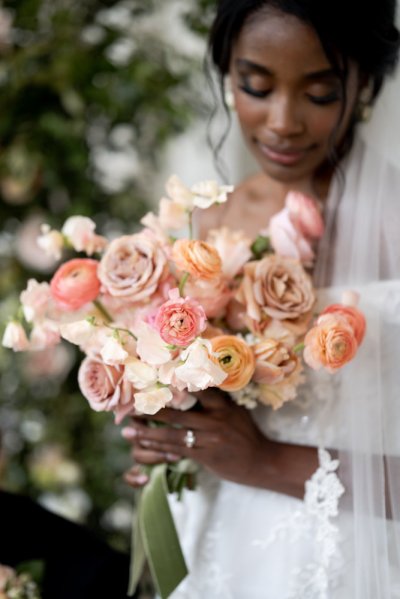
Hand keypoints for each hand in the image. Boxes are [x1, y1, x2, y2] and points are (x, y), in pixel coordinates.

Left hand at [122, 388, 270, 487]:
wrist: (261, 462)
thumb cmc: (246, 434)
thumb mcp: (235, 411)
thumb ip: (217, 400)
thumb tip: (194, 384)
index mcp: (223, 405)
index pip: (197, 388)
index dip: (175, 383)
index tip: (153, 379)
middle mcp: (216, 419)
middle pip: (177, 412)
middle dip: (152, 410)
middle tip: (131, 408)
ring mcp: (211, 438)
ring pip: (173, 434)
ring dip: (148, 433)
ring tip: (129, 432)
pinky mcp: (207, 455)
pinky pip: (179, 450)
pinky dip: (161, 448)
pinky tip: (147, 446)